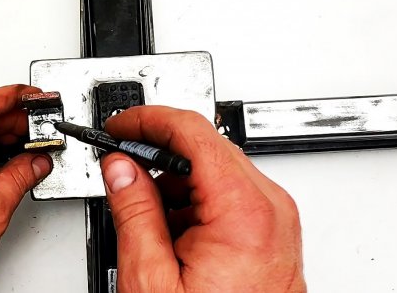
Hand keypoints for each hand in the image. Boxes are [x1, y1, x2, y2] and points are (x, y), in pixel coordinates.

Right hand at [101, 106, 304, 292]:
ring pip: (216, 171)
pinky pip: (230, 197)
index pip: (193, 131)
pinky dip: (196, 202)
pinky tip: (169, 228)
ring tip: (143, 212)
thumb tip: (121, 170)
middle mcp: (270, 208)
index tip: (120, 125)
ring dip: (176, 181)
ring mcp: (276, 220)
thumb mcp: (152, 278)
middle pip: (206, 147)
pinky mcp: (273, 233)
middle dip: (157, 153)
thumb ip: (134, 212)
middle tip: (120, 166)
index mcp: (244, 211)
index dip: (148, 120)